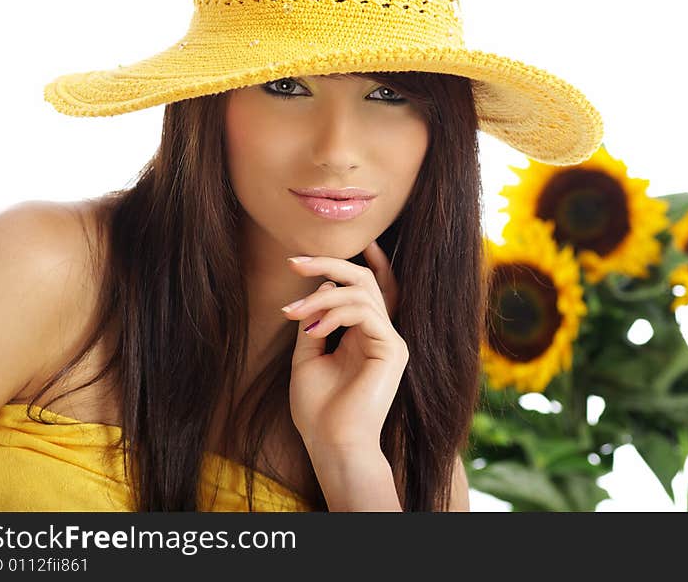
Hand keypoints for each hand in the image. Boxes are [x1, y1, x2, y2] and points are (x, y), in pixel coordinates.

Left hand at [280, 240, 407, 453]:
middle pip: (365, 280)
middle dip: (329, 264)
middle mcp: (382, 334)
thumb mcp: (308, 357)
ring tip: (294, 313)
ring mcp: (391, 341)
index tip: (347, 244)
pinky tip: (314, 330)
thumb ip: (314, 322)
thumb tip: (318, 287)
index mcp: (366, 335)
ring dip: (321, 295)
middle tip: (295, 261)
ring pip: (361, 291)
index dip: (367, 262)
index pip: (372, 289)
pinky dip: (335, 313)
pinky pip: (365, 312)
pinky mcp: (393, 349)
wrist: (331, 443)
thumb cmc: (319, 409)